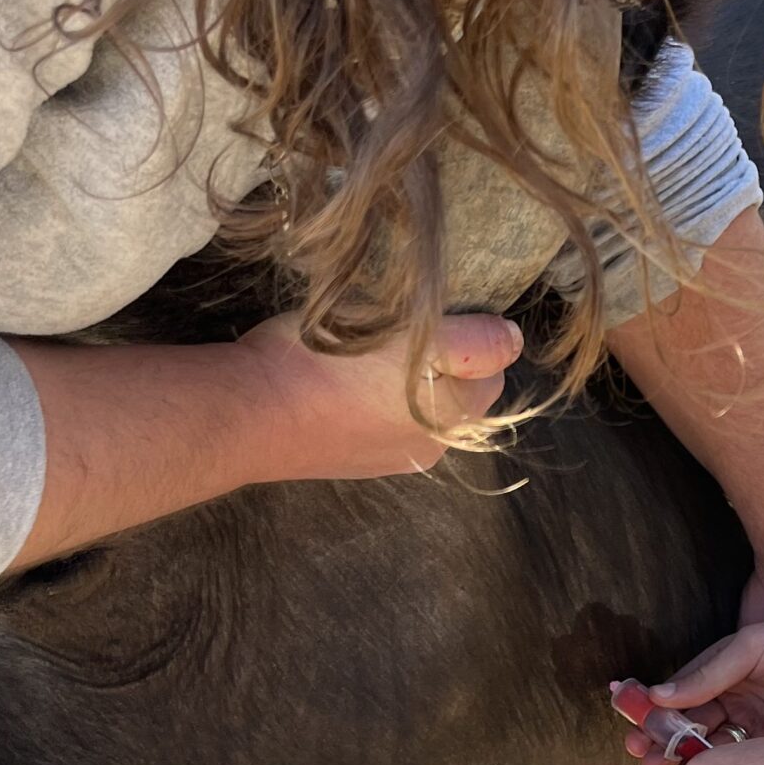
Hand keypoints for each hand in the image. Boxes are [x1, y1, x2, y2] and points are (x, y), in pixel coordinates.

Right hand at [240, 310, 521, 481]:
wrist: (251, 412)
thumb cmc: (336, 367)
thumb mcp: (418, 339)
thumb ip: (476, 344)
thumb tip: (511, 341)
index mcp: (456, 421)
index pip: (492, 368)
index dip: (470, 330)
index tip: (437, 307)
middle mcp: (429, 447)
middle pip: (456, 387)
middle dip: (442, 355)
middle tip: (402, 320)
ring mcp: (385, 456)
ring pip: (413, 400)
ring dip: (400, 373)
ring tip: (366, 344)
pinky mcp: (346, 457)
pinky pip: (373, 415)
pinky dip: (366, 393)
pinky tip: (340, 375)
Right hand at [628, 586, 763, 764]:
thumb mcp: (752, 649)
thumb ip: (708, 673)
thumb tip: (657, 696)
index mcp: (725, 674)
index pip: (680, 702)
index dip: (655, 724)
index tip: (634, 742)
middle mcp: (737, 702)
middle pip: (691, 734)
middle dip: (665, 756)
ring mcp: (758, 729)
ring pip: (713, 757)